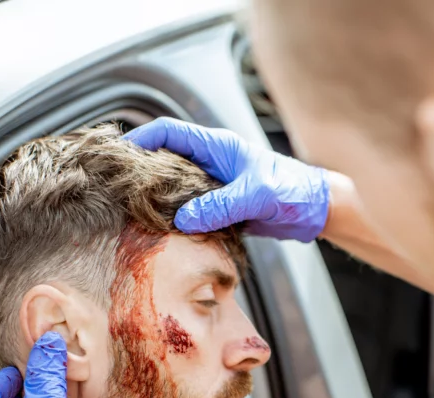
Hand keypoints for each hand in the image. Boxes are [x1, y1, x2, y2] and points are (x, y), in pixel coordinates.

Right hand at [125, 117, 329, 241]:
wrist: (316, 209)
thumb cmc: (292, 192)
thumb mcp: (255, 197)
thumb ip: (220, 206)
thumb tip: (183, 220)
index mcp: (218, 146)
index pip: (169, 132)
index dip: (141, 139)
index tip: (118, 155)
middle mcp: (213, 161)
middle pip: (165, 158)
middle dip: (141, 170)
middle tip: (118, 189)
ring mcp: (216, 183)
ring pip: (175, 185)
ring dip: (157, 196)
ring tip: (133, 212)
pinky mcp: (222, 205)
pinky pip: (190, 207)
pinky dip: (175, 216)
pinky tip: (164, 230)